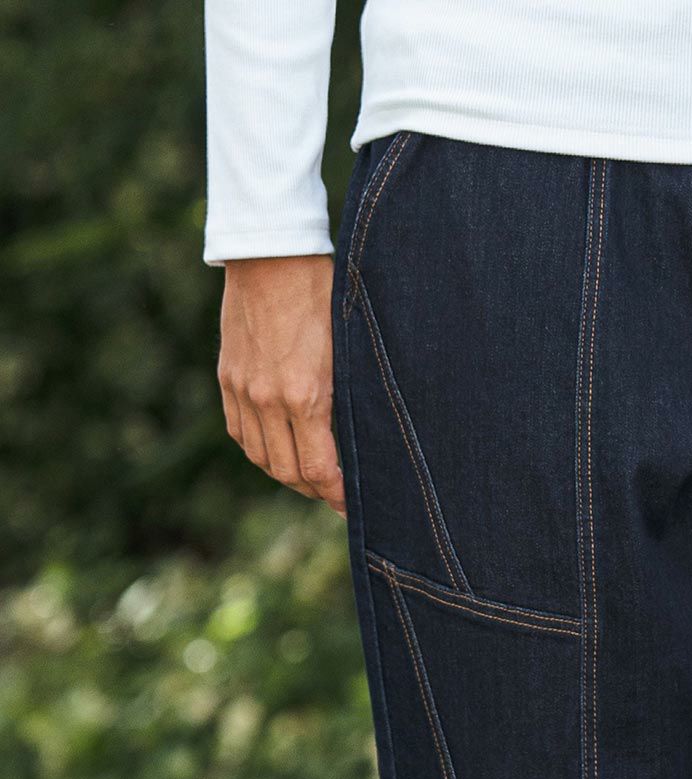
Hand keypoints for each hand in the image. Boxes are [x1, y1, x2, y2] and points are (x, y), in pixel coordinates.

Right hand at [218, 255, 344, 516]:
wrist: (272, 254)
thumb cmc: (323, 295)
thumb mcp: (347, 352)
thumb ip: (346, 400)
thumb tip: (356, 444)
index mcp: (304, 396)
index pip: (318, 471)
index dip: (336, 494)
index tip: (351, 504)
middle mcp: (267, 399)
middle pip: (288, 472)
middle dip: (314, 489)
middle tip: (334, 492)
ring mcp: (242, 390)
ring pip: (261, 458)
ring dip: (286, 474)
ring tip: (309, 474)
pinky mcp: (227, 378)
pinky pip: (240, 433)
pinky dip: (260, 450)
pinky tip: (279, 448)